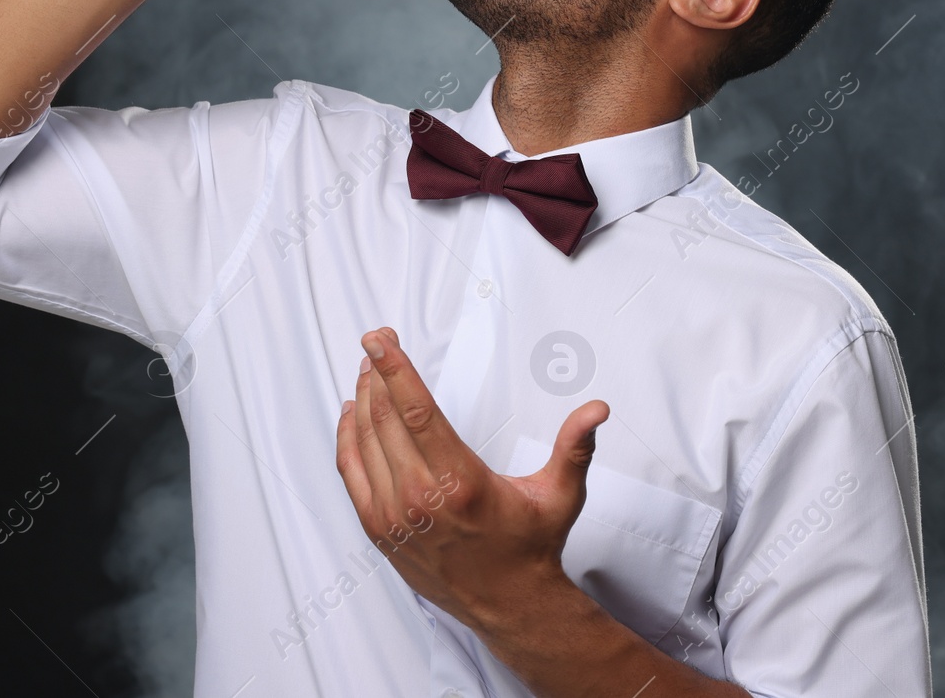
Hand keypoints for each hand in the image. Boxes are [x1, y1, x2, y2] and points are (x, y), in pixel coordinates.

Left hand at [335, 326, 610, 633]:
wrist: (507, 605)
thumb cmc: (531, 546)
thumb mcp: (560, 494)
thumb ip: (575, 447)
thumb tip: (597, 410)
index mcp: (461, 482)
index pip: (416, 411)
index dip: (395, 369)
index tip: (380, 339)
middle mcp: (421, 498)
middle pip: (385, 418)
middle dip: (377, 373)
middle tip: (377, 344)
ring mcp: (394, 515)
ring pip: (364, 441)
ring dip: (363, 399)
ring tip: (368, 370)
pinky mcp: (378, 529)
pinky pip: (352, 471)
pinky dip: (347, 437)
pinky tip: (353, 413)